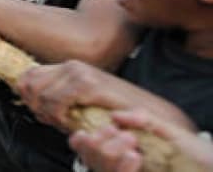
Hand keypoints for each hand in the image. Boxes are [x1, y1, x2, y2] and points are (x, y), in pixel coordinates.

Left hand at [19, 61, 162, 131]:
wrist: (148, 113)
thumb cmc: (113, 111)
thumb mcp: (80, 102)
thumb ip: (58, 98)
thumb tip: (32, 104)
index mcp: (67, 67)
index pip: (29, 75)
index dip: (28, 96)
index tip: (41, 113)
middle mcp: (71, 65)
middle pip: (29, 83)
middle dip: (34, 105)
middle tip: (50, 120)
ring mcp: (79, 72)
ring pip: (39, 93)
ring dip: (45, 112)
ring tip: (60, 122)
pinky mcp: (87, 85)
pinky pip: (55, 101)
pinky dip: (55, 116)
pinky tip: (67, 122)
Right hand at [68, 109, 212, 171]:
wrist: (212, 168)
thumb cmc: (196, 153)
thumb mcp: (169, 131)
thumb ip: (143, 120)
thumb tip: (115, 115)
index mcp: (123, 150)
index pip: (86, 148)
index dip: (81, 141)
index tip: (94, 130)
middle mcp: (121, 166)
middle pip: (89, 158)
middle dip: (98, 144)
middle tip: (122, 135)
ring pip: (100, 169)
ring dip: (109, 153)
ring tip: (130, 141)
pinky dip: (122, 168)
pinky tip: (133, 156)